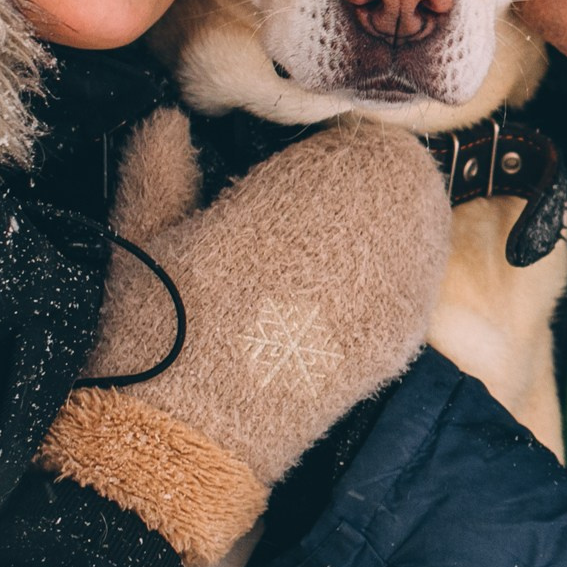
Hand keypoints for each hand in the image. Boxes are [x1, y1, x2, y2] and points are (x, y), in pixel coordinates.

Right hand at [38, 111, 450, 563]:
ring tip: (345, 236)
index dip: (337, 141)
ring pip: (425, 226)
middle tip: (332, 189)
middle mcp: (359, 242)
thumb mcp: (142, 234)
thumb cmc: (153, 335)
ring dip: (393, 220)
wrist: (185, 444)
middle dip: (372, 176)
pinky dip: (400, 271)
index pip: (362, 138)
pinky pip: (420, 284)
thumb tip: (171, 123)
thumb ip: (162, 165)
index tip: (307, 153)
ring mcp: (389, 297)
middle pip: (406, 177)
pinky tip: (359, 284)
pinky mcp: (398, 346)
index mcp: (295, 199)